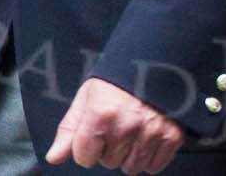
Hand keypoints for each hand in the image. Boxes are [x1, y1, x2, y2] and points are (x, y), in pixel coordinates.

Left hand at [45, 77, 183, 172]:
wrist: (156, 60)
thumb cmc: (117, 79)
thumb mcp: (87, 96)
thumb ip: (70, 129)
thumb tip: (54, 157)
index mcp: (101, 114)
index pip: (84, 158)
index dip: (87, 145)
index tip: (96, 129)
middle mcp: (126, 125)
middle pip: (109, 162)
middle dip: (110, 148)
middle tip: (118, 123)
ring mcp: (151, 131)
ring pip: (132, 168)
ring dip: (130, 154)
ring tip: (133, 129)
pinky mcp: (171, 135)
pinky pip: (154, 166)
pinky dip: (150, 156)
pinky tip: (148, 135)